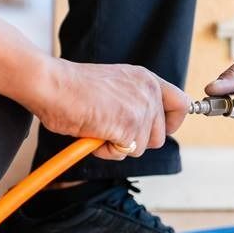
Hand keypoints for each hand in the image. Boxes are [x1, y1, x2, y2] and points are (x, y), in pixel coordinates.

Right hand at [24, 58, 188, 159]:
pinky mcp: (129, 126)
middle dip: (135, 141)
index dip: (171, 123)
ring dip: (118, 146)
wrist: (52, 84)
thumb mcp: (114, 87)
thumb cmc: (71, 88)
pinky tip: (92, 132)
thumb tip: (140, 129)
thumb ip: (132, 102)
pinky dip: (105, 150)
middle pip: (159, 137)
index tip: (156, 130)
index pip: (181, 104)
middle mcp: (148, 92)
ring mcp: (140, 109)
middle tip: (111, 130)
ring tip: (97, 127)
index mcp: (146, 79)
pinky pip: (123, 153)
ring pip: (140, 148)